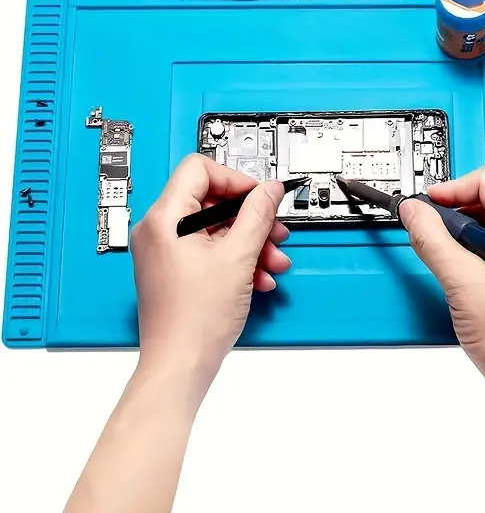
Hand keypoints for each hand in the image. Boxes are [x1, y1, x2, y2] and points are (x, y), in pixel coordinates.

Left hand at [131, 155, 290, 388]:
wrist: (180, 365)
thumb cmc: (195, 320)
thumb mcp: (239, 256)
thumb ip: (258, 214)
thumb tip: (269, 189)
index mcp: (165, 219)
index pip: (200, 169)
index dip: (235, 180)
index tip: (259, 197)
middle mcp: (159, 230)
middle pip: (212, 200)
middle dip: (250, 217)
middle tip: (273, 232)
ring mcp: (165, 251)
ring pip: (215, 228)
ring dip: (249, 241)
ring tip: (272, 260)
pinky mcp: (174, 269)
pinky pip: (210, 249)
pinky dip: (236, 257)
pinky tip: (257, 276)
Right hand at [399, 165, 484, 402]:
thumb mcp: (463, 281)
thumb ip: (433, 239)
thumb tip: (413, 211)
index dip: (453, 190)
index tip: (426, 207)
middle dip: (453, 211)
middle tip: (428, 230)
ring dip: (458, 231)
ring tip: (441, 253)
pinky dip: (467, 249)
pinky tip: (455, 269)